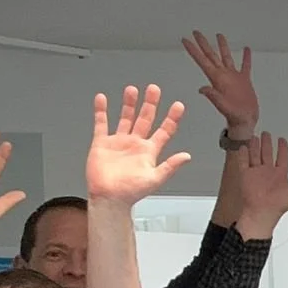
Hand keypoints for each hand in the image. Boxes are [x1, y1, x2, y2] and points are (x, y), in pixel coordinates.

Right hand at [86, 85, 190, 204]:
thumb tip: (187, 156)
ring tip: (132, 90)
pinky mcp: (102, 144)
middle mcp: (135, 144)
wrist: (109, 198)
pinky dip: (101, 111)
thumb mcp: (155, 179)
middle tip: (154, 89)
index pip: (164, 131)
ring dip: (129, 104)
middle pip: (145, 119)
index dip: (171, 118)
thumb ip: (170, 166)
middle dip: (150, 104)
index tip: (178, 105)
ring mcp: (119, 142)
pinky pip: (101, 124)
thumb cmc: (131, 192)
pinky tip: (102, 99)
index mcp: (149, 151)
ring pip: (125, 118)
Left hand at [180, 31, 257, 136]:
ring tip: (219, 35)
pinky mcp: (244, 81)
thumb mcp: (222, 106)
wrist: (245, 121)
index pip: (202, 61)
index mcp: (217, 79)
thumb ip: (213, 96)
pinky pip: (245, 66)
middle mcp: (223, 76)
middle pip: (211, 55)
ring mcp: (233, 77)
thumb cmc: (234, 116)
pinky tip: (245, 50)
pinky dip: (245, 58)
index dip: (194, 50)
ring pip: (226, 57)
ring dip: (222, 46)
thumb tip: (201, 89)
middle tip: (196, 32)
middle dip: (204, 43)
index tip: (186, 39)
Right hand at [234, 131, 287, 240]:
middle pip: (267, 154)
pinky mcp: (245, 175)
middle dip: (267, 143)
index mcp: (279, 175)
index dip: (283, 148)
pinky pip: (243, 162)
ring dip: (255, 146)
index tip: (282, 140)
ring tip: (256, 136)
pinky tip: (244, 146)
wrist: (261, 212)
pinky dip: (243, 153)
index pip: (282, 158)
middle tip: (266, 134)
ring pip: (255, 155)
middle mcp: (267, 173)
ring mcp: (256, 173)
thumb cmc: (277, 206)